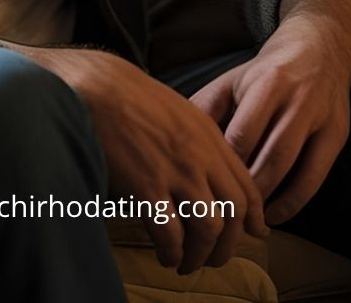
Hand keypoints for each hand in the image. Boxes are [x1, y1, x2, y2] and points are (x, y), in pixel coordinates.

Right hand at [29, 46, 267, 274]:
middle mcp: (200, 155)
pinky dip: (172, 252)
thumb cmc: (131, 97)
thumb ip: (199, 141)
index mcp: (209, 135)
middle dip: (228, 245)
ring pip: (209, 228)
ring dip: (200, 255)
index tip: (253, 233)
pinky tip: (165, 254)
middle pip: (234, 213)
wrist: (97, 87)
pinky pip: (171, 233)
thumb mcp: (179, 111)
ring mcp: (175, 172)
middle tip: (213, 259)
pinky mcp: (147, 187)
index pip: (246, 185)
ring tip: (185, 263)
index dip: (253, 216)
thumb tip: (209, 175)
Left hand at [191, 0, 350, 225]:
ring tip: (241, 220)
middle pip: (269, 156)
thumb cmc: (266, 72)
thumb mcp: (233, 80)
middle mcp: (297, 100)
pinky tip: (272, 215)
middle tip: (220, 212)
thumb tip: (171, 138)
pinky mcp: (337, 136)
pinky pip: (315, 179)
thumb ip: (205, 107)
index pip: (242, 134)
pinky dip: (293, 203)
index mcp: (267, 83)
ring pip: (292, 169)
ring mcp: (320, 119)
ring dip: (265, 199)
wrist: (320, 47)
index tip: (202, 186)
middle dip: (244, 189)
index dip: (223, 165)